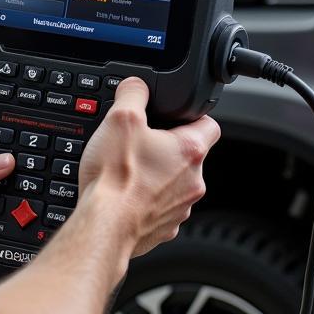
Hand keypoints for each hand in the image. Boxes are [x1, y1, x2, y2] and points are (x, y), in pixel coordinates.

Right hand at [79, 77, 219, 256]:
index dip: (193, 116)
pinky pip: (159, 208)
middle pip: (188, 156)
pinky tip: (124, 195)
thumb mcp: (120, 119)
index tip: (176, 116)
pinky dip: (145, 201)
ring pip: (174, 183)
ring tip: (127, 171)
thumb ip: (133, 93)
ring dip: (156, 176)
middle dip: (166, 148)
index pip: (209, 124)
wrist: (104, 227)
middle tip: (139, 144)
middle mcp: (192, 182)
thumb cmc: (115, 179)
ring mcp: (179, 208)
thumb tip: (136, 84)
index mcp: (189, 151)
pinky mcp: (163, 229)